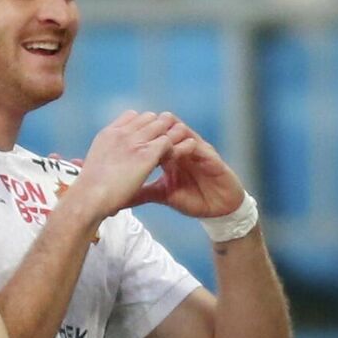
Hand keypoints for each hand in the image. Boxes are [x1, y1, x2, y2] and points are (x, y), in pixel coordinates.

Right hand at [64, 111, 185, 220]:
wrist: (90, 197)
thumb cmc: (90, 190)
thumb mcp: (92, 164)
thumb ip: (105, 157)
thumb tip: (109, 165)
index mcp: (108, 134)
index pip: (133, 115)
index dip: (144, 124)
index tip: (148, 136)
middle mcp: (122, 132)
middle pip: (150, 118)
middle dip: (160, 127)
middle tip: (167, 142)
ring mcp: (135, 141)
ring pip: (162, 126)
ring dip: (171, 135)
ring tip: (177, 148)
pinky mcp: (147, 153)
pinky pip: (169, 142)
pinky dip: (175, 148)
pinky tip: (175, 159)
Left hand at [130, 120, 246, 217]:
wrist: (219, 209)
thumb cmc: (192, 198)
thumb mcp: (162, 194)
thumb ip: (142, 191)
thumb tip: (119, 195)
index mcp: (170, 153)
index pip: (152, 137)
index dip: (136, 135)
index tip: (118, 139)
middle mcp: (182, 148)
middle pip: (165, 128)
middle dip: (150, 129)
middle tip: (133, 133)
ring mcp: (197, 150)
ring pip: (181, 132)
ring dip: (168, 134)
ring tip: (155, 137)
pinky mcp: (211, 158)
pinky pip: (198, 147)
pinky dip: (187, 147)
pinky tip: (176, 151)